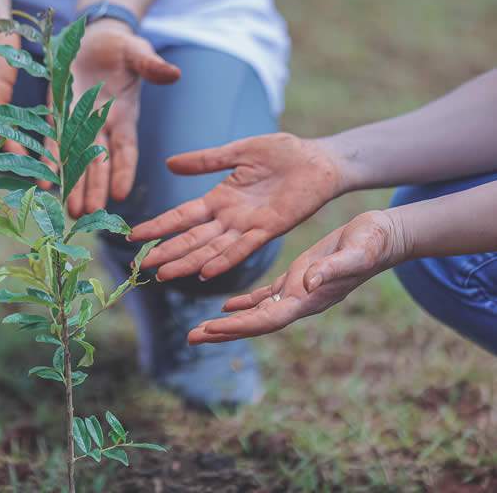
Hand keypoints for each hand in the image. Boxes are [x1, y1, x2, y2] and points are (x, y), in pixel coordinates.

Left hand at [54, 20, 179, 217]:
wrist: (94, 37)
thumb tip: (174, 74)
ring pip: (76, 160)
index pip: (125, 149)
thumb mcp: (138, 53)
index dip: (123, 171)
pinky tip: (44, 184)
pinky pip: (52, 143)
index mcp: (124, 117)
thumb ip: (152, 67)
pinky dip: (49, 163)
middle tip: (89, 214)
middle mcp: (101, 127)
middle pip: (98, 163)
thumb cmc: (122, 48)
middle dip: (94, 188)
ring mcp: (78, 124)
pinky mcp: (57, 115)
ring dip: (73, 185)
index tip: (119, 194)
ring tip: (71, 211)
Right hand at [131, 133, 343, 280]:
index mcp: (219, 198)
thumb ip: (205, 161)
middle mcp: (229, 217)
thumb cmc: (282, 153)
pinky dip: (224, 260)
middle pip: (191, 238)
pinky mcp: (269, 229)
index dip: (158, 227)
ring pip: (210, 249)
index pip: (181, 216)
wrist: (318, 159)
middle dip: (166, 251)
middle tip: (141, 265)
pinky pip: (243, 248)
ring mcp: (247, 225)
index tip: (133, 235)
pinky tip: (205, 273)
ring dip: (187, 262)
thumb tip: (169, 164)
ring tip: (164, 275)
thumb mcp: (238, 152)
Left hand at [188, 210, 407, 343]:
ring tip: (198, 330)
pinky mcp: (297, 279)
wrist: (385, 236)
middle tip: (190, 338)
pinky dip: (244, 303)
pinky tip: (225, 306)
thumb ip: (334, 269)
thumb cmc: (373, 242)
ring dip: (227, 322)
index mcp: (308, 299)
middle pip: (254, 323)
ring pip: (255, 312)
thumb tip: (308, 283)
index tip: (211, 330)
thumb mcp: (355, 251)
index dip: (239, 326)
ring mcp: (298, 293)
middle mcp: (300, 301)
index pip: (266, 319)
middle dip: (223, 331)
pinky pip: (265, 297)